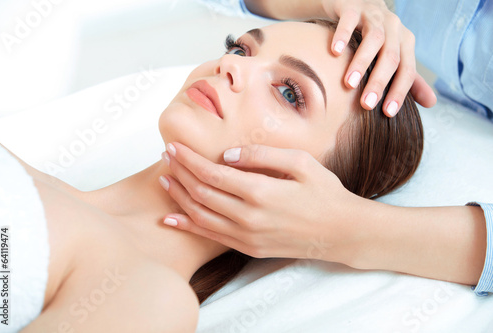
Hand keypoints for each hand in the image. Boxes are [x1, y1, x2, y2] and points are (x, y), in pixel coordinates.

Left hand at [160, 142, 363, 262]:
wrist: (342, 232)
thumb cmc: (325, 192)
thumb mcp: (301, 162)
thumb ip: (262, 155)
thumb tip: (226, 155)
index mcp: (261, 191)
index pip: (211, 172)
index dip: (189, 159)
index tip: (174, 146)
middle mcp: (249, 217)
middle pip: (201, 192)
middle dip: (179, 172)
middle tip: (166, 157)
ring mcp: (247, 237)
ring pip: (200, 215)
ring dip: (179, 196)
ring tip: (164, 180)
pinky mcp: (249, 249)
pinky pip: (211, 237)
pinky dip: (188, 225)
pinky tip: (172, 217)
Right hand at [322, 0, 436, 115]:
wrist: (355, 3)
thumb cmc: (373, 37)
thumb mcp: (393, 55)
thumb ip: (410, 79)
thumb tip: (432, 103)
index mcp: (404, 42)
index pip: (407, 70)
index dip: (399, 92)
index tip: (387, 113)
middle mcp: (393, 27)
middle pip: (391, 56)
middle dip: (379, 82)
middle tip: (366, 104)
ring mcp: (373, 15)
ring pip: (373, 39)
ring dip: (362, 62)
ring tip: (349, 84)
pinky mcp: (352, 7)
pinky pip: (348, 20)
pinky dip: (343, 35)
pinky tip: (335, 53)